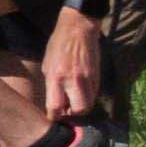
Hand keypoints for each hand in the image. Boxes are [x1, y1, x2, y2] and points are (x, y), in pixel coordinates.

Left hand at [39, 8, 116, 130]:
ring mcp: (88, 78)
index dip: (54, 116)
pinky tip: (81, 91)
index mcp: (56, 77)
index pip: (55, 106)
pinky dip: (88, 97)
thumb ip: (51, 85)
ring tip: (73, 101)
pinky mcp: (98, 75)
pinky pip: (94, 94)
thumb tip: (56, 102)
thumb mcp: (47, 65)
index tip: (53, 117)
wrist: (79, 29)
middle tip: (67, 110)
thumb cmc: (58, 45)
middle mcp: (73, 79)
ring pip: (89, 103)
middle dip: (73, 115)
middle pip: (78, 110)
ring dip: (81, 106)